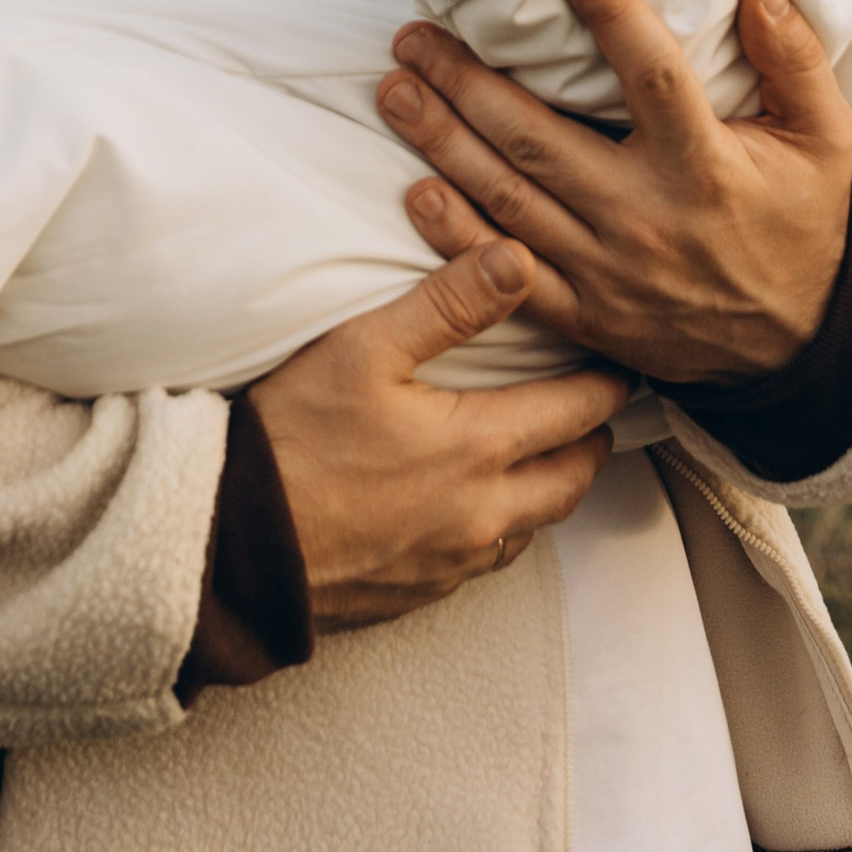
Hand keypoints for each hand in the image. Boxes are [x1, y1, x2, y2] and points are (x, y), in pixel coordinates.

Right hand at [246, 243, 626, 630]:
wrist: (228, 546)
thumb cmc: (291, 437)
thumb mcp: (364, 347)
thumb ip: (448, 303)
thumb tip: (520, 259)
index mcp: (480, 448)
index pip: (578, 412)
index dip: (608, 384)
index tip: (624, 362)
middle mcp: (482, 514)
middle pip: (573, 479)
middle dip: (592, 440)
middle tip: (597, 410)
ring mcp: (451, 562)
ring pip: (534, 526)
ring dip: (549, 489)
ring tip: (544, 452)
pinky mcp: (418, 592)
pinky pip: (486, 561)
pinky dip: (501, 527)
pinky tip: (478, 505)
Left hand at [376, 0, 851, 384]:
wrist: (797, 346)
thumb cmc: (801, 223)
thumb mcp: (825, 140)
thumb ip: (797, 59)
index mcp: (706, 167)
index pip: (654, 77)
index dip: (615, 16)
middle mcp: (647, 219)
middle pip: (541, 141)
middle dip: (468, 84)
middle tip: (415, 35)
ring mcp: (608, 273)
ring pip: (509, 202)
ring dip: (443, 144)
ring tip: (395, 90)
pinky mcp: (586, 316)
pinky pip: (509, 279)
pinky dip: (457, 238)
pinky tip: (415, 193)